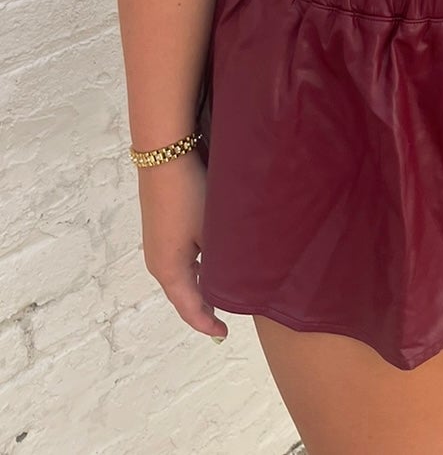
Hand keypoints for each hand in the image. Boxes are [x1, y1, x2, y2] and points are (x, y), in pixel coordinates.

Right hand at [137, 150, 227, 340]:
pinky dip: (193, 270)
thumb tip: (238, 277)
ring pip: (180, 277)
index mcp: (170, 270)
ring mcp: (155, 246)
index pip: (189, 308)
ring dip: (198, 287)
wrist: (165, 157)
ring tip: (220, 294)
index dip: (206, 323)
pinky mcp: (158, 230)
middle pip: (182, 295)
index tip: (223, 335)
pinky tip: (208, 264)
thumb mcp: (213, 231)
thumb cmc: (191, 196)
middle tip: (224, 318)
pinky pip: (177, 260)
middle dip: (202, 308)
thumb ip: (223, 259)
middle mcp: (157, 263)